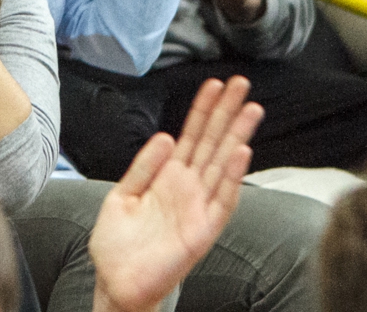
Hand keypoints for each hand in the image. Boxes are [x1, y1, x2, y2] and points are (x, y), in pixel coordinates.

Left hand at [90, 77, 262, 311]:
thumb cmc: (117, 244)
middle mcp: (188, 189)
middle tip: (241, 83)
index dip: (202, 110)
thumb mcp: (122, 196)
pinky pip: (222, 200)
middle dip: (227, 113)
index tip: (214, 83)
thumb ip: (143, 167)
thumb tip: (165, 136)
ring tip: (251, 108)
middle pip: (212, 143)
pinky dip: (232, 176)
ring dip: (238, 137)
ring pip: (223, 164)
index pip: (191, 136)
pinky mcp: (203, 231)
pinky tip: (240, 152)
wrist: (115, 282)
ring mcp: (198, 208)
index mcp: (168, 177)